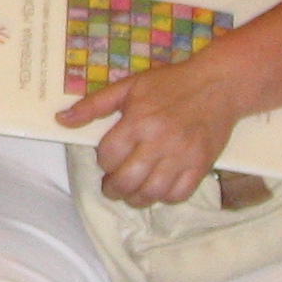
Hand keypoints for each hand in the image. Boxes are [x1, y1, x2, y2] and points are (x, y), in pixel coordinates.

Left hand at [56, 53, 246, 205]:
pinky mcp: (201, 166)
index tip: (108, 158)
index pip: (108, 156)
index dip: (103, 161)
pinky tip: (158, 188)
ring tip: (132, 192)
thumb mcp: (129, 87)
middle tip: (112, 186)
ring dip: (136, 198)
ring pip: (151, 193)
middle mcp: (159, 142)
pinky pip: (178, 194)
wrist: (219, 85)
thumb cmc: (170, 84)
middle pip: (126, 181)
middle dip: (113, 188)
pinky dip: (164, 197)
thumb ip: (94, 105)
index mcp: (138, 121)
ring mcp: (182, 157)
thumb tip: (62, 120)